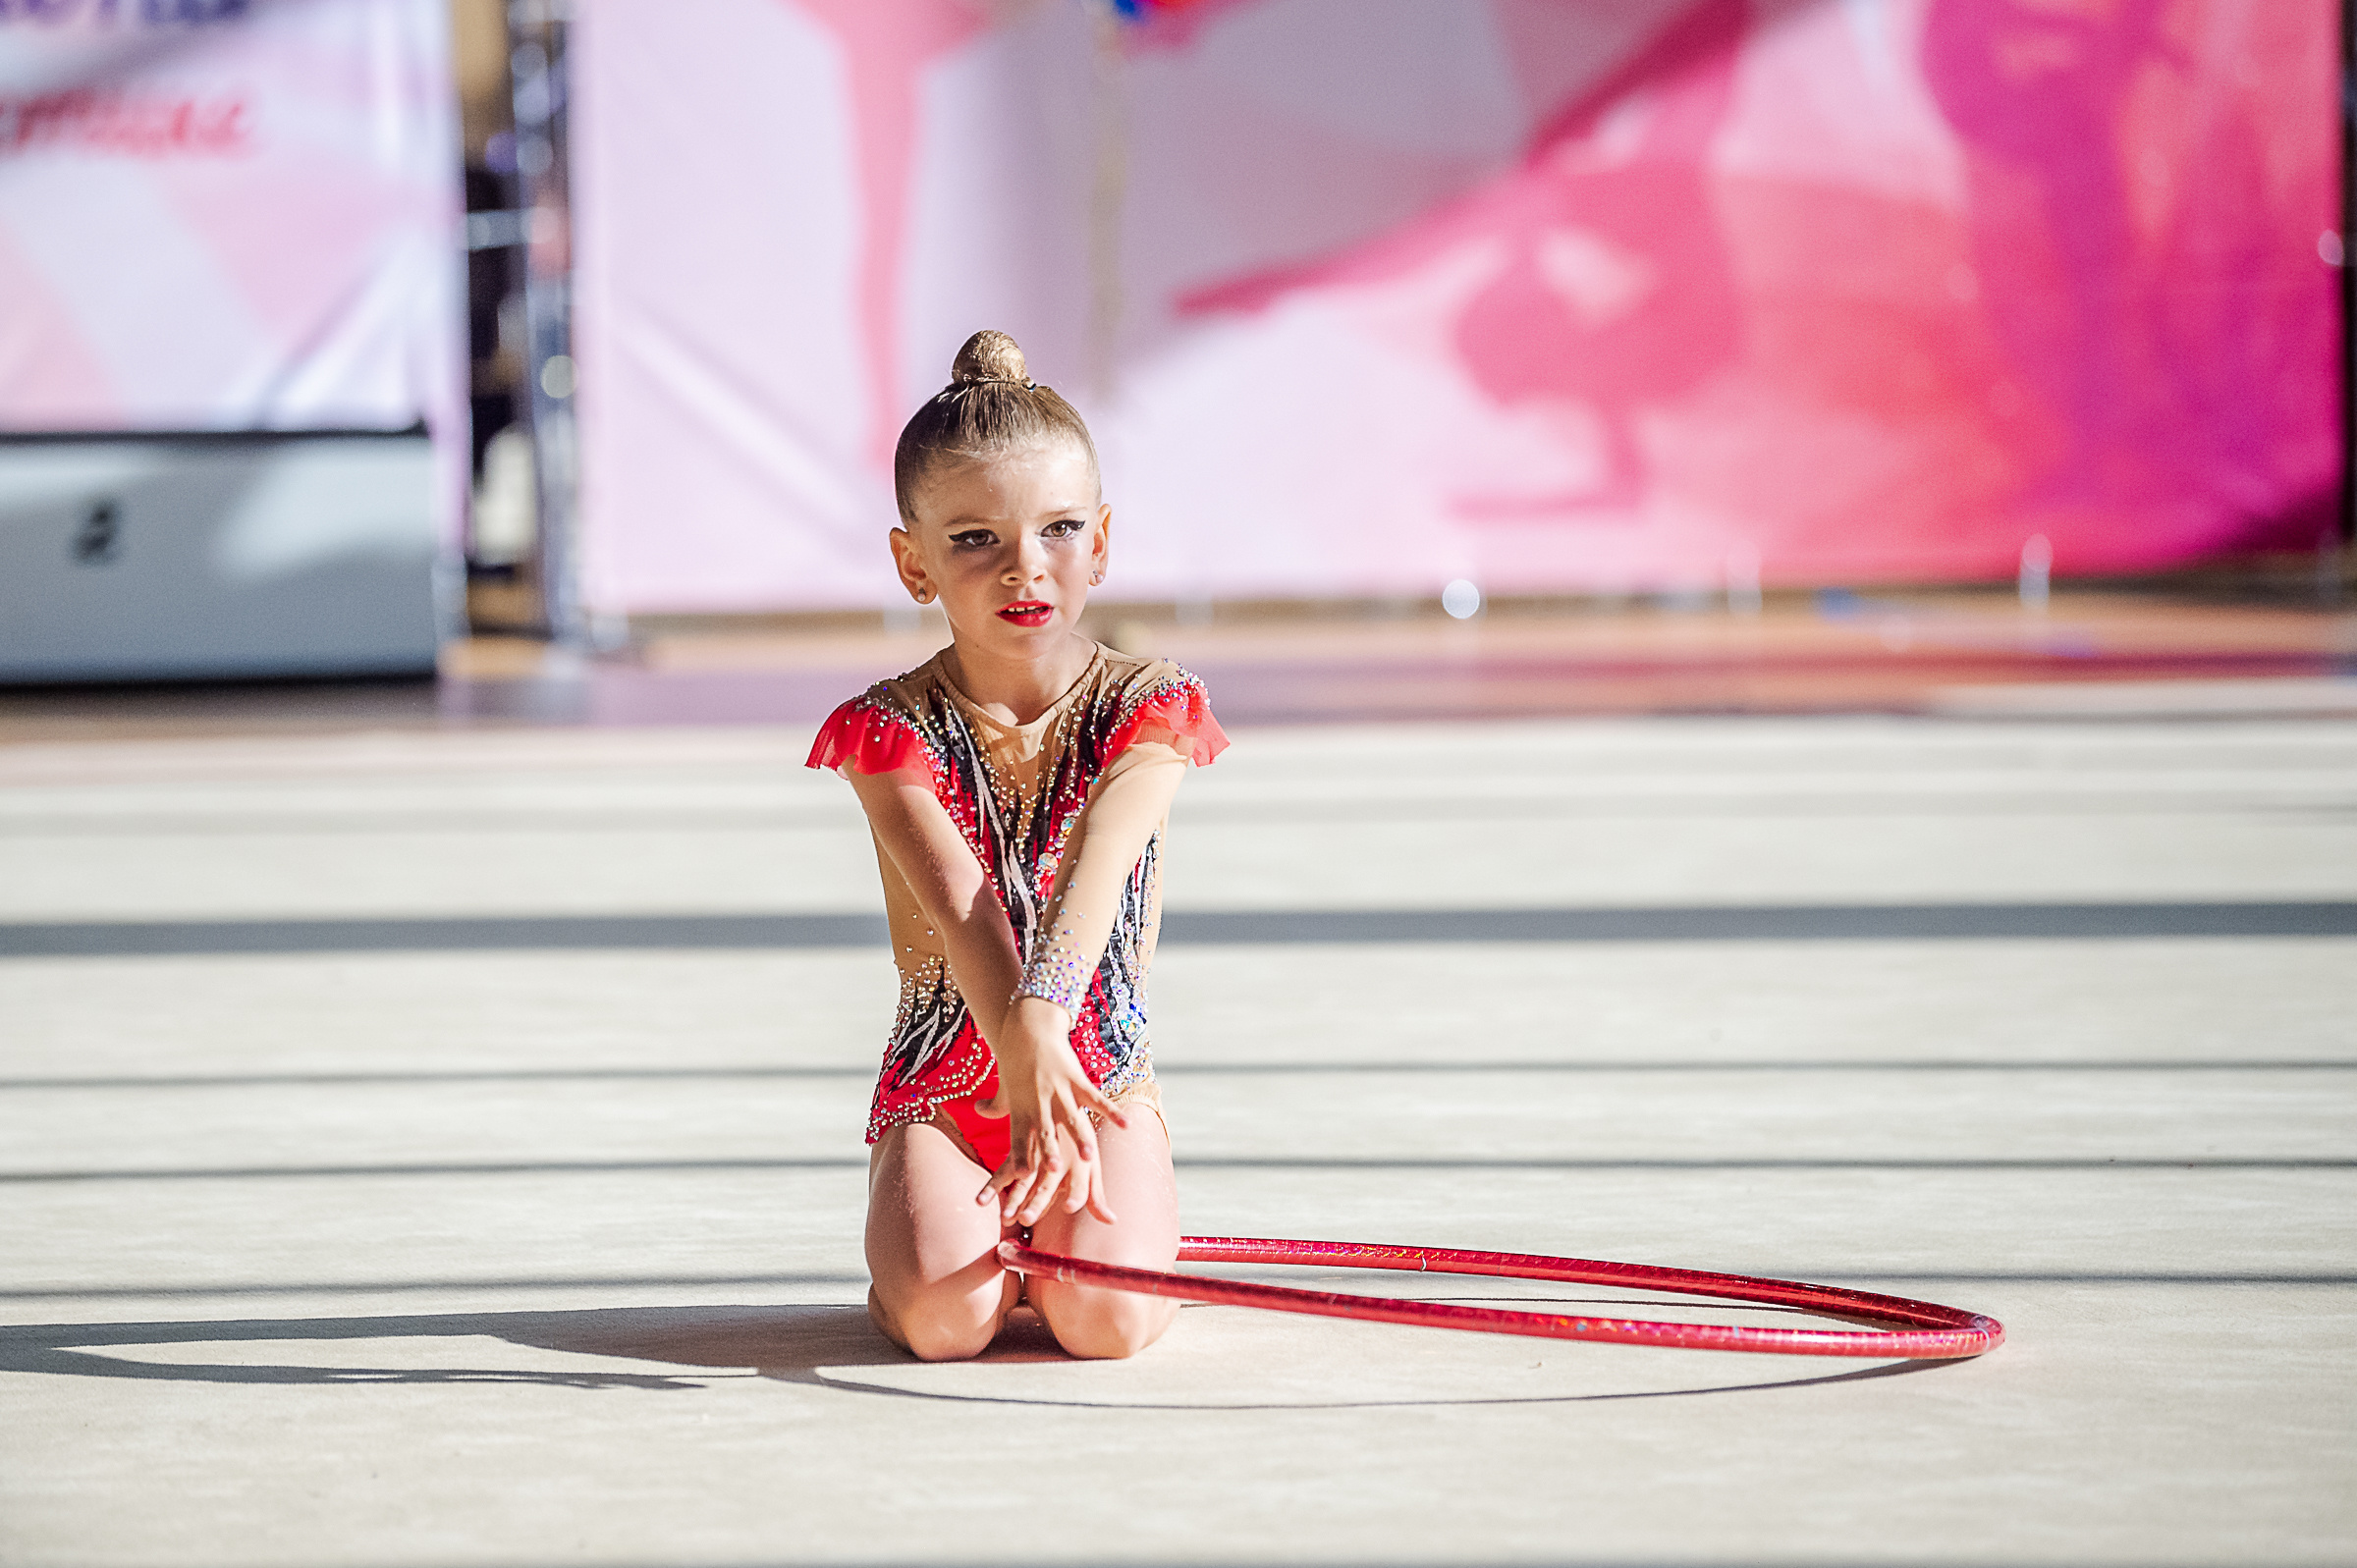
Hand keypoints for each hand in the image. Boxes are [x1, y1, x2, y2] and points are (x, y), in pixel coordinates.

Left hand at [974, 997, 1129, 1226]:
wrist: (1028, 1025)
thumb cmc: (1015, 1060)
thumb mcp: (1004, 1085)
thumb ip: (994, 1105)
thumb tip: (978, 1110)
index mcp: (1020, 1110)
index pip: (1018, 1139)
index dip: (1020, 1158)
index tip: (1020, 1179)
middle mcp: (1038, 1102)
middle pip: (1044, 1132)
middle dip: (1049, 1152)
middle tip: (1053, 1174)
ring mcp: (1058, 1090)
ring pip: (1071, 1118)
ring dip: (1080, 1137)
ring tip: (1090, 1157)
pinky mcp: (1075, 1077)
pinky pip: (1095, 1097)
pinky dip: (1111, 1111)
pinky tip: (1125, 1125)